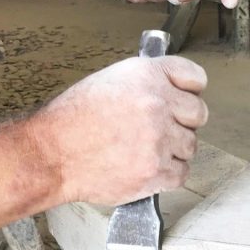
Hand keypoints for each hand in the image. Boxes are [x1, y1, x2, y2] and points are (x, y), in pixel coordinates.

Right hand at [30, 56, 207, 205]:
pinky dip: (167, 174)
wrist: (51, 154)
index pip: (195, 77)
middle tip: (161, 128)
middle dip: (183, 121)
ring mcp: (159, 140)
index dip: (190, 90)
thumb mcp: (109, 81)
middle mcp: (157, 104)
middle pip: (198, 113)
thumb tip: (173, 91)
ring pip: (190, 145)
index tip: (183, 98)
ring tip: (144, 149)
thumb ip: (146, 83)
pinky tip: (146, 166)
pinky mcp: (156, 171)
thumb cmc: (72, 120)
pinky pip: (182, 173)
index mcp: (146, 76)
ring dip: (173, 149)